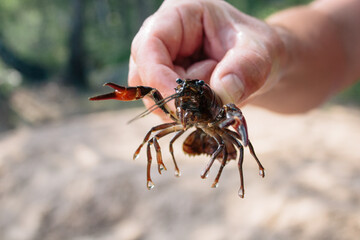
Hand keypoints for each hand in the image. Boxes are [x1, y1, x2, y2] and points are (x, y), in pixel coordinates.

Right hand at [129, 0, 284, 112]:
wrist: (258, 64)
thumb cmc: (257, 48)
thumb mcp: (260, 53)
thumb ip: (246, 69)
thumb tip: (223, 91)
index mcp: (180, 14)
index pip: (151, 45)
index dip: (158, 76)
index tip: (182, 105)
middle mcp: (162, 36)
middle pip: (143, 73)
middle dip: (175, 95)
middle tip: (210, 101)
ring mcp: (160, 61)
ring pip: (151, 94)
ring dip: (182, 106)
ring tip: (215, 95)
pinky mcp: (163, 82)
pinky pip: (162, 106)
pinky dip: (184, 112)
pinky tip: (206, 104)